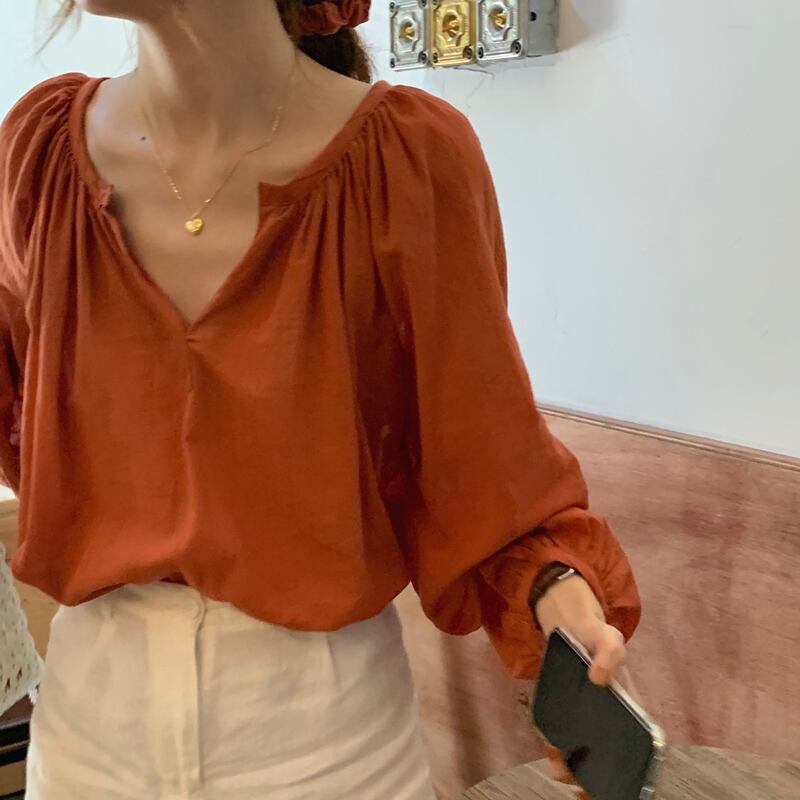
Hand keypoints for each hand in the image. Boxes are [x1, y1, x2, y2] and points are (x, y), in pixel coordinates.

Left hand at [533, 573, 635, 792]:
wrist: (570, 626)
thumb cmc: (596, 635)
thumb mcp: (609, 638)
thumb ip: (609, 653)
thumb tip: (600, 678)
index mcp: (631, 709)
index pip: (639, 747)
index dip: (632, 771)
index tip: (618, 785)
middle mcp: (611, 720)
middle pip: (610, 760)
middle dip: (596, 778)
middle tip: (581, 785)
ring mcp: (588, 720)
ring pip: (586, 756)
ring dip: (574, 768)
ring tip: (561, 764)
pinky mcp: (568, 716)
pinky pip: (565, 740)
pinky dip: (559, 752)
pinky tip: (552, 748)